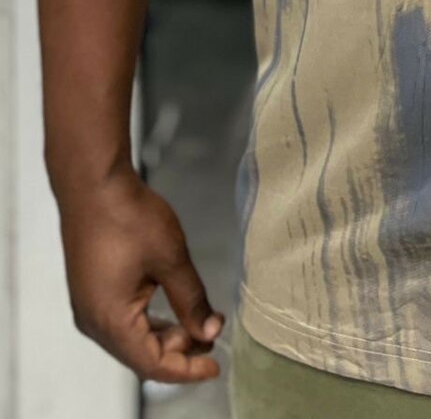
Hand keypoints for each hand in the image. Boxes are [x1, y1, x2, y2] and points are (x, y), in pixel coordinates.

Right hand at [56, 168, 223, 383]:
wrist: (95, 185)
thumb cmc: (131, 219)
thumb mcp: (171, 259)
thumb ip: (191, 300)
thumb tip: (210, 332)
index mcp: (110, 320)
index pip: (152, 363)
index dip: (186, 370)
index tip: (216, 366)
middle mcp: (94, 321)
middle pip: (140, 354)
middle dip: (180, 351)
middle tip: (215, 336)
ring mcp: (89, 307)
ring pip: (132, 338)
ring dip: (166, 336)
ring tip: (201, 324)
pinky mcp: (92, 291)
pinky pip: (122, 321)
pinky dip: (150, 321)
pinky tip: (174, 311)